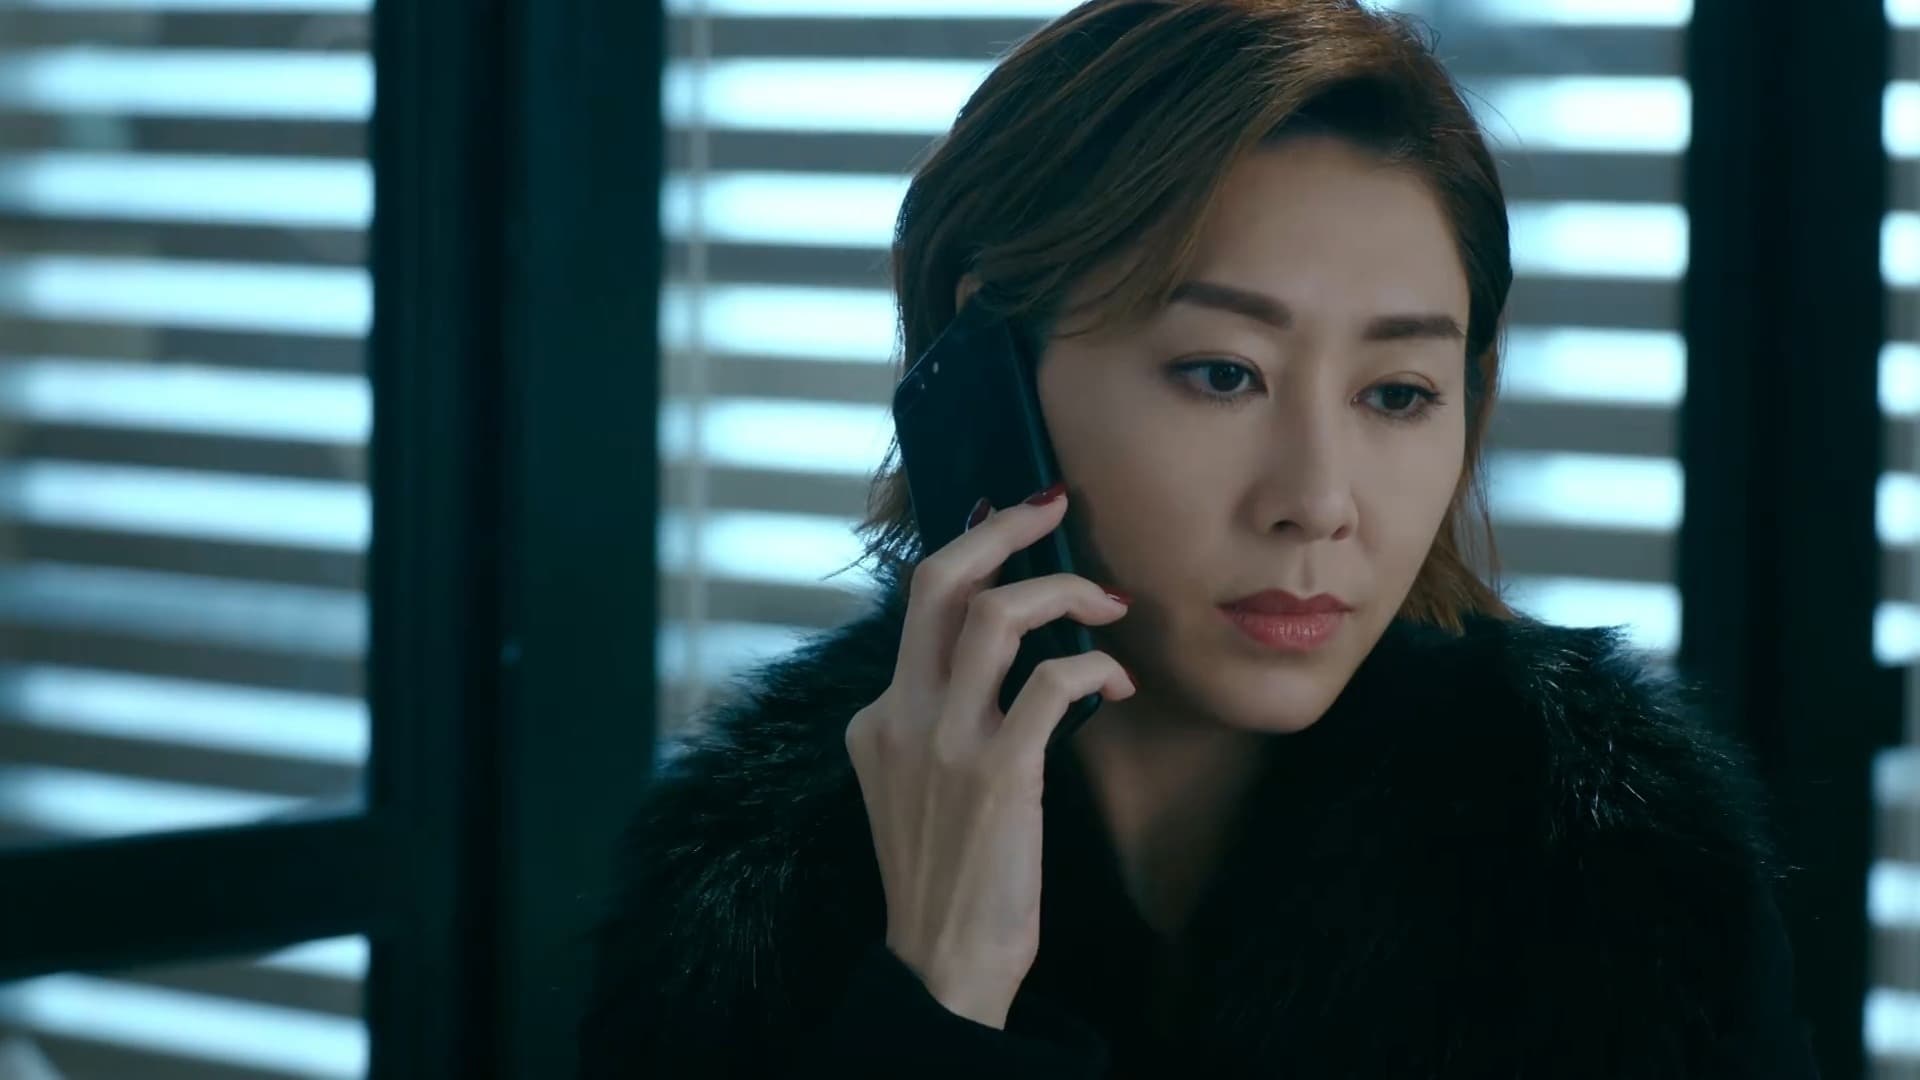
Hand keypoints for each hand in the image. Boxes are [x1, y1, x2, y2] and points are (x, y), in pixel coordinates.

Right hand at [843, 485, 1135, 1028]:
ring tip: (1107, 602)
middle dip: (1001, 528)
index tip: (1018, 524)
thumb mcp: (914, 788)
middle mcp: (899, 717)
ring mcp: (943, 743)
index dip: (975, 551)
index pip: (919, 606)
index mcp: (877, 718)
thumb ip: (935, 724)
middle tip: (1053, 504)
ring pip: (993, 616)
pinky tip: (1116, 684)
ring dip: (1062, 591)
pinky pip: (1051, 684)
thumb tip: (999, 667)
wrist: (942, 964)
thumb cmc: (948, 877)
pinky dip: (1094, 668)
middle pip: (938, 582)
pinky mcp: (995, 774)